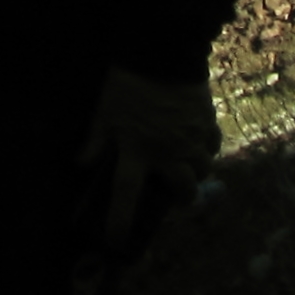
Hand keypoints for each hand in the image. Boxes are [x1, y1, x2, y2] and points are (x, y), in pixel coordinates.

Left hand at [79, 65, 217, 253]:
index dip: (120, 222)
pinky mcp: (207, 122)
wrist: (164, 51)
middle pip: (183, 191)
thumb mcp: (104, 110)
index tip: (117, 243)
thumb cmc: (129, 82)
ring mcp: (192, 139)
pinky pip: (213, 145)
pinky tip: (198, 142)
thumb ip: (95, 140)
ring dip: (194, 173)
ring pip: (203, 170)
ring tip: (185, 165)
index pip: (126, 195)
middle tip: (172, 192)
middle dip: (180, 199)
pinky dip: (207, 148)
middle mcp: (169, 152)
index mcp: (137, 151)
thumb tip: (81, 164)